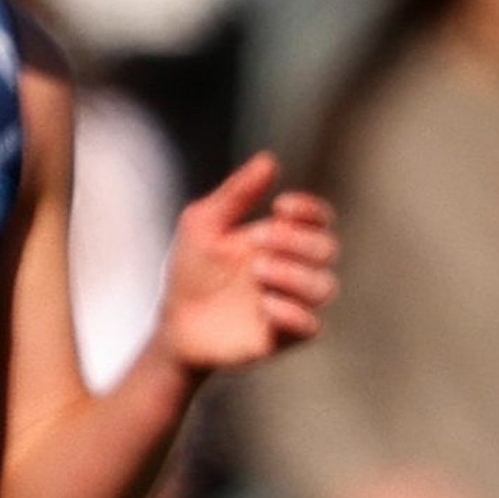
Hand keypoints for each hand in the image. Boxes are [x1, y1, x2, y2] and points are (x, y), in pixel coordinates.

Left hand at [153, 155, 337, 376]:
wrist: (172, 325)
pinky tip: (265, 305)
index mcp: (283, 240)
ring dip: (295, 276)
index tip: (280, 206)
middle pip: (326, 249)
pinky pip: (310, 327)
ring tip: (258, 272)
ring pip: (324, 287)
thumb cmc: (190, 271)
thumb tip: (269, 160)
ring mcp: (292, 303)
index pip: (320, 219)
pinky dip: (293, 314)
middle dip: (297, 242)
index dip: (310, 210)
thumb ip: (235, 194)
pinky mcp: (282, 337)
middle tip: (258, 243)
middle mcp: (295, 270)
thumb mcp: (203, 225)